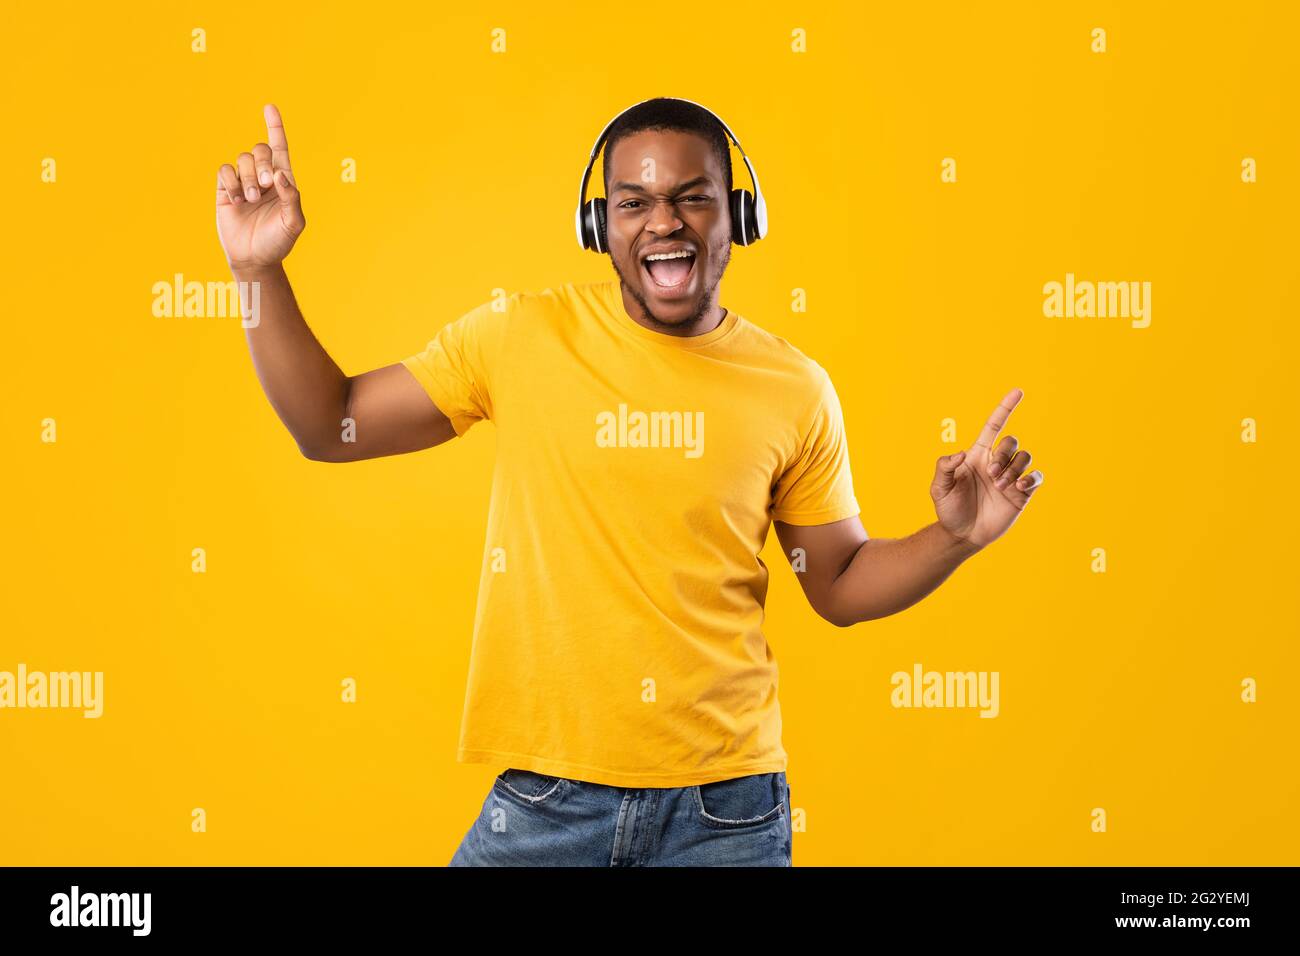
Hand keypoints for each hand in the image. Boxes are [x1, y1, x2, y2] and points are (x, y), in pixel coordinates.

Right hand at [215, 104, 305, 270]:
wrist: (253, 258)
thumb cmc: (277, 242)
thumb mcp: (293, 223)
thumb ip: (291, 197)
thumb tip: (280, 174)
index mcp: (283, 180)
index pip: (279, 147)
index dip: (275, 127)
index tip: (269, 107)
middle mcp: (263, 177)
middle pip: (260, 149)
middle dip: (262, 163)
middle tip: (265, 185)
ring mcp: (244, 181)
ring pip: (242, 159)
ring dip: (247, 178)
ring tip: (250, 201)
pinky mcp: (226, 189)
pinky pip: (224, 171)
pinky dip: (232, 182)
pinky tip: (237, 200)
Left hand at [930, 388, 1044, 550]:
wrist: (962, 534)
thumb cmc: (949, 508)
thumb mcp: (939, 487)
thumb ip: (944, 467)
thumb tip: (962, 453)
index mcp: (978, 455)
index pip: (994, 426)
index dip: (1005, 408)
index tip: (1018, 391)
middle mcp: (996, 462)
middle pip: (1012, 441)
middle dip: (1003, 454)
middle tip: (990, 475)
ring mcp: (1010, 477)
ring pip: (1025, 457)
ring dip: (1014, 469)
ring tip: (1000, 486)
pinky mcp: (1021, 493)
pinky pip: (1036, 477)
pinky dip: (1030, 478)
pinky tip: (1017, 487)